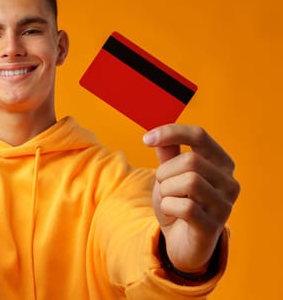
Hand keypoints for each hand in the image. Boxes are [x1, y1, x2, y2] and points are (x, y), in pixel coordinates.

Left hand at [143, 124, 239, 272]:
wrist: (183, 242)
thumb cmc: (179, 203)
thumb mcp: (171, 175)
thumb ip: (168, 153)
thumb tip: (157, 135)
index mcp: (221, 163)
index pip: (199, 136)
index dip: (171, 133)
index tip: (146, 139)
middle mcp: (229, 182)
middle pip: (190, 161)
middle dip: (165, 173)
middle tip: (164, 187)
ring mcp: (224, 206)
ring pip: (189, 182)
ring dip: (167, 190)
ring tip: (169, 200)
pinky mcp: (214, 227)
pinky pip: (185, 207)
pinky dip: (168, 208)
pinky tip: (172, 214)